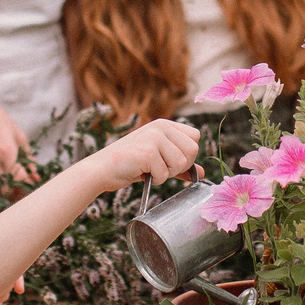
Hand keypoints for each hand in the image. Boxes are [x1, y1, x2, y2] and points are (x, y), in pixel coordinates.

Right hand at [85, 119, 200, 191]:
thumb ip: (180, 164)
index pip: (195, 137)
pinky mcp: (147, 152)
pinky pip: (165, 173)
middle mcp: (161, 127)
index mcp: (165, 124)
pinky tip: (141, 173)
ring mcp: (154, 137)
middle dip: (179, 166)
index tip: (170, 161)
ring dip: (166, 174)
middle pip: (193, 150)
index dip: (187, 154)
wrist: (101, 170)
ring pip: (181, 163)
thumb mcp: (158, 160)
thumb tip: (202, 173)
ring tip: (149, 169)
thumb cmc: (129, 165)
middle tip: (159, 168)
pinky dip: (155, 179)